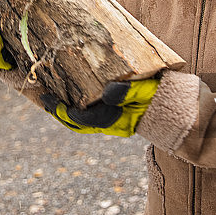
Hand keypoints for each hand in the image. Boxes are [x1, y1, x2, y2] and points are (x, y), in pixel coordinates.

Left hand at [41, 79, 159, 136]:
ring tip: (48, 97)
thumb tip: (107, 92)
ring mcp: (109, 119)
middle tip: (43, 97)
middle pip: (78, 123)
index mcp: (116, 121)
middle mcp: (110, 123)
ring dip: (63, 110)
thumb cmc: (158, 97)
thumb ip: (128, 91)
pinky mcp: (109, 112)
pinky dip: (73, 104)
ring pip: (80, 120)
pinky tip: (65, 93)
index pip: (86, 120)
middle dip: (59, 112)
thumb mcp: (146, 92)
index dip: (68, 112)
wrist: (172, 105)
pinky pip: (86, 111)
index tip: (54, 101)